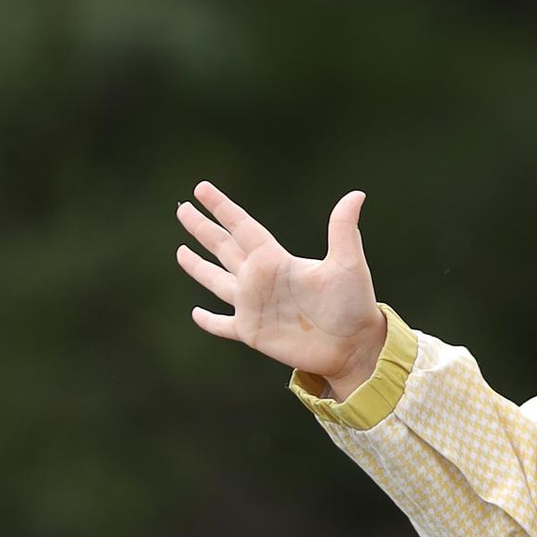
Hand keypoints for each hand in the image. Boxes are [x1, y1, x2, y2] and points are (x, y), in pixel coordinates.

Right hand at [177, 180, 386, 396]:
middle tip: (182, 209)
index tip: (201, 189)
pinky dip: (208, 321)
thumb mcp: (348, 263)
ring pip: (216, 282)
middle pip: (222, 248)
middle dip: (202, 229)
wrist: (353, 346)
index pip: (241, 227)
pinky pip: (223, 325)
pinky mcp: (252, 332)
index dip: (221, 207)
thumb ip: (343, 230)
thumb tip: (356, 194)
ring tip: (180, 251)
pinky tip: (195, 313)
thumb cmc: (354, 304)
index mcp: (276, 259)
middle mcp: (260, 279)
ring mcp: (253, 306)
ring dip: (197, 267)